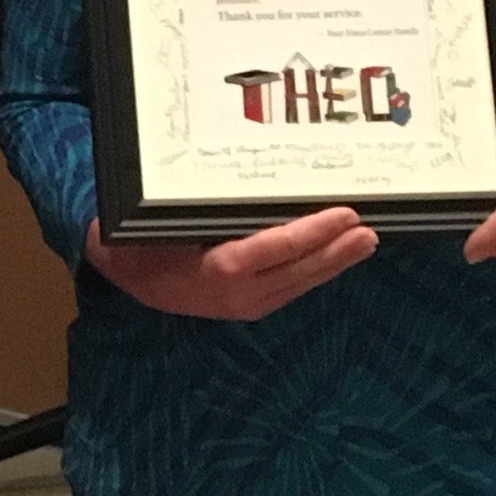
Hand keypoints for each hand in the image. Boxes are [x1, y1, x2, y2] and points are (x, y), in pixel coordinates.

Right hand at [84, 206, 376, 320]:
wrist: (127, 278)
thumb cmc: (142, 240)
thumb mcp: (161, 223)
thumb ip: (200, 214)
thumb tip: (243, 189)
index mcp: (214, 272)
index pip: (273, 250)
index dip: (311, 234)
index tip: (342, 214)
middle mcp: (236, 295)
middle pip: (297, 271)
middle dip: (336, 252)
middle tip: (368, 230)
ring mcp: (245, 305)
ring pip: (299, 283)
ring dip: (333, 263)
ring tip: (365, 243)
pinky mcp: (251, 306)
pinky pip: (291, 287)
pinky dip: (316, 270)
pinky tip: (335, 257)